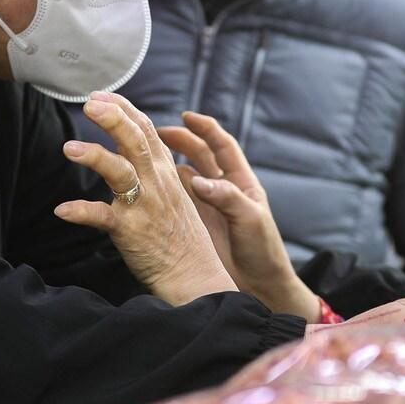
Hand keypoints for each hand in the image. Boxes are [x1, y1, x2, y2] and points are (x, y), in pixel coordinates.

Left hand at [55, 92, 236, 305]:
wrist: (194, 275)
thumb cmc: (180, 235)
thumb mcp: (174, 194)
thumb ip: (154, 169)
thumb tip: (132, 145)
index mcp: (165, 171)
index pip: (145, 129)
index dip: (123, 109)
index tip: (100, 95)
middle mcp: (156, 182)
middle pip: (135, 140)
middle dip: (113, 118)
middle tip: (89, 103)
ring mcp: (144, 206)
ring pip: (120, 172)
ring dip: (95, 156)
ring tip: (69, 148)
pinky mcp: (130, 231)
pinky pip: (102, 218)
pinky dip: (81, 212)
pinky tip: (62, 210)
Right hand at [158, 112, 318, 320]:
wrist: (258, 286)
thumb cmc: (262, 252)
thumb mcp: (250, 221)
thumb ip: (226, 198)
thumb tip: (198, 181)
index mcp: (241, 181)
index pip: (222, 146)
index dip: (206, 129)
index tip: (187, 117)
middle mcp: (221, 189)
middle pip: (198, 155)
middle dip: (178, 140)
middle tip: (153, 132)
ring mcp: (205, 205)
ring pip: (182, 174)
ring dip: (165, 162)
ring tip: (141, 153)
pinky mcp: (193, 223)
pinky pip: (174, 200)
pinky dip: (161, 189)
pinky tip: (143, 184)